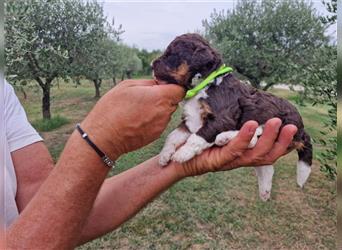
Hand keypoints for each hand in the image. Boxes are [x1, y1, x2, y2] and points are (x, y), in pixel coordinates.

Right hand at [82, 80, 183, 158]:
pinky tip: (137, 120)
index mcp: (160, 97)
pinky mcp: (156, 136)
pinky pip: (159, 123)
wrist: (104, 137)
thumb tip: (159, 83)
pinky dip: (152, 120)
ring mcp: (161, 126)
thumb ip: (148, 83)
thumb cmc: (112, 109)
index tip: (162, 86)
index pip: (180, 89)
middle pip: (173, 101)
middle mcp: (165, 112)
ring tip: (139, 110)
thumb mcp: (127, 86)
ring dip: (158, 109)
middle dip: (164, 97)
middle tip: (146, 97)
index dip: (172, 86)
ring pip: (166, 113)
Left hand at [175, 118, 297, 177]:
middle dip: (282, 142)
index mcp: (243, 153)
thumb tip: (242, 99)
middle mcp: (240, 159)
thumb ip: (232, 121)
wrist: (176, 160)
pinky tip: (252, 124)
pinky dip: (245, 137)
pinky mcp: (218, 161)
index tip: (293, 130)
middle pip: (268, 155)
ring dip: (269, 138)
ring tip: (277, 122)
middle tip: (293, 126)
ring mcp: (230, 161)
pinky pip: (235, 149)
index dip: (283, 144)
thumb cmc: (198, 143)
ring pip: (256, 154)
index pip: (269, 152)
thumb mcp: (219, 130)